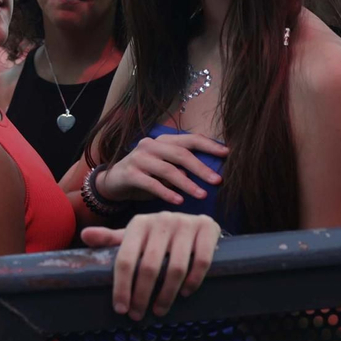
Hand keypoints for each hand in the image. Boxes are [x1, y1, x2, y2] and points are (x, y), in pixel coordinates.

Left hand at [82, 212, 218, 319]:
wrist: (196, 222)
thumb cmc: (158, 236)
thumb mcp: (134, 236)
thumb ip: (111, 239)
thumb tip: (85, 236)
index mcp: (139, 223)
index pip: (125, 259)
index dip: (121, 286)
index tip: (121, 309)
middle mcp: (161, 220)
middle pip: (149, 267)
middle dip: (142, 295)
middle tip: (138, 315)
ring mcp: (186, 223)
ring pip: (175, 268)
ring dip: (166, 295)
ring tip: (159, 311)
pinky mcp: (207, 229)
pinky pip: (201, 261)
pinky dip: (193, 281)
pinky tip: (184, 293)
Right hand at [95, 133, 228, 204]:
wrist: (113, 183)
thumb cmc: (146, 176)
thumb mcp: (165, 170)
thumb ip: (181, 169)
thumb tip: (207, 175)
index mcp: (163, 141)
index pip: (189, 139)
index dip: (209, 145)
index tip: (227, 153)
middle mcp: (150, 145)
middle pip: (180, 153)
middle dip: (201, 167)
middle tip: (217, 180)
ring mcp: (139, 158)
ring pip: (167, 169)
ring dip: (187, 183)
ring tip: (201, 195)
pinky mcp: (130, 174)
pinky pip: (151, 183)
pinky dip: (166, 192)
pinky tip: (179, 201)